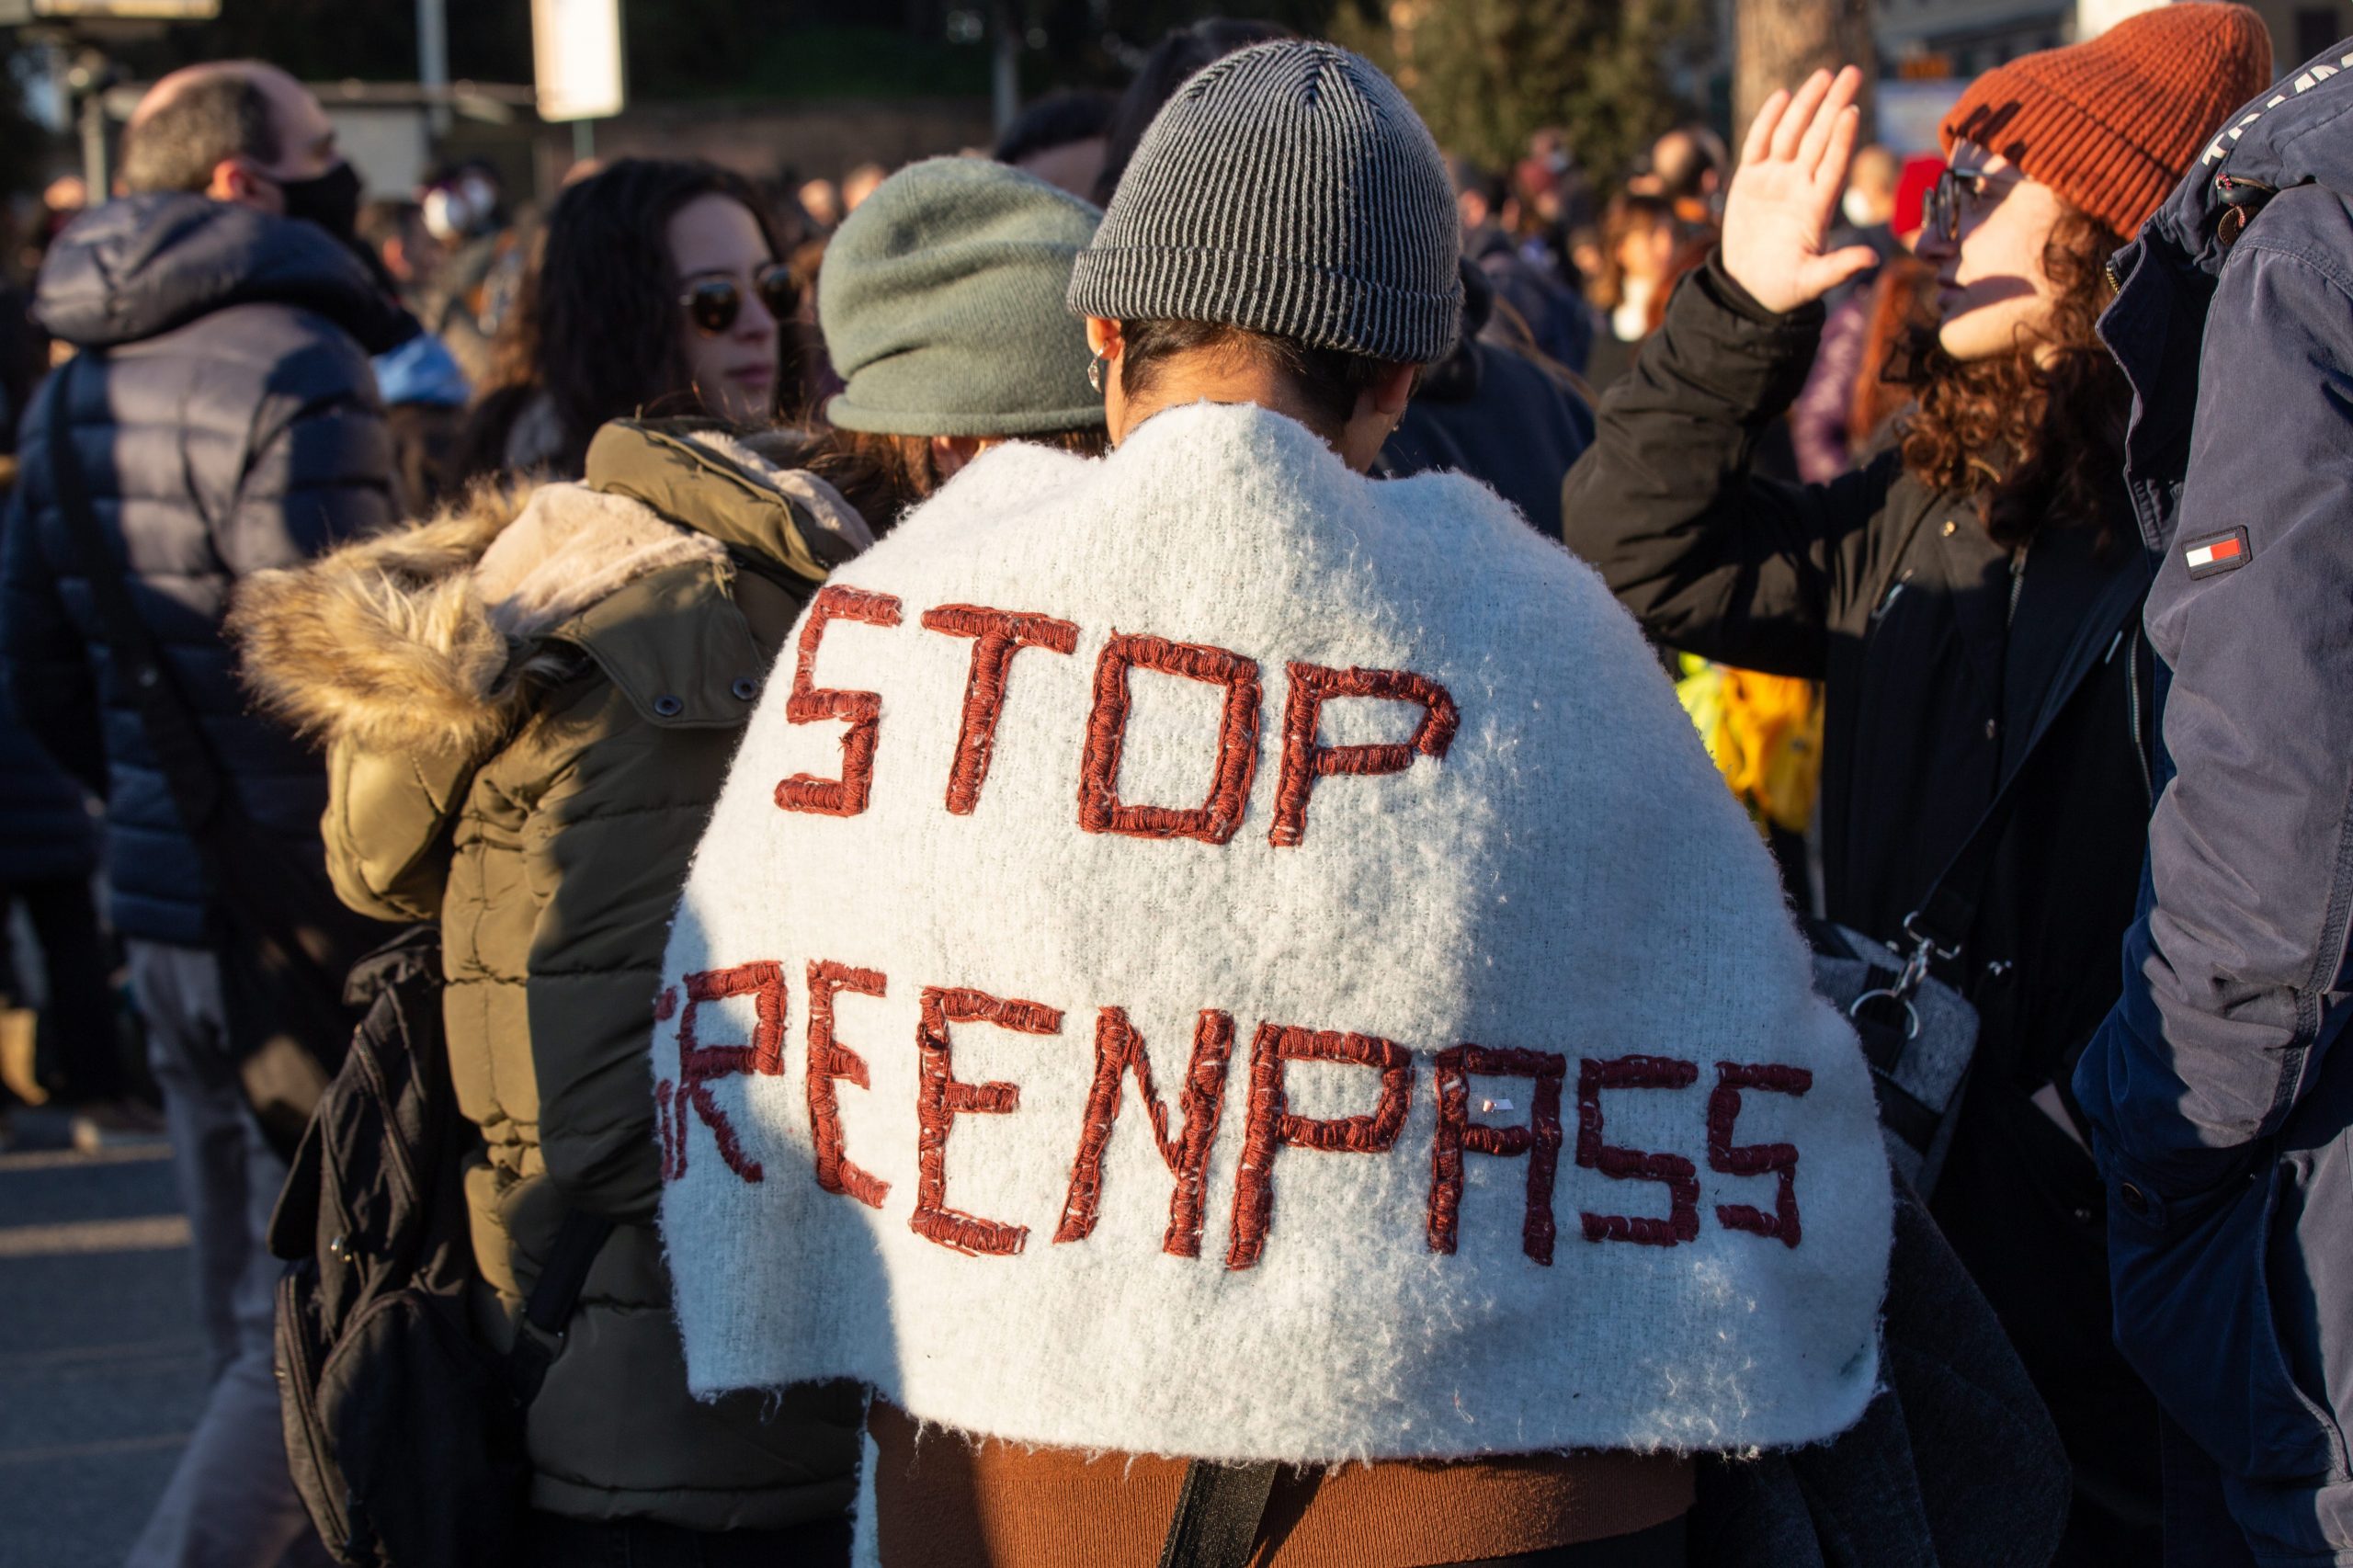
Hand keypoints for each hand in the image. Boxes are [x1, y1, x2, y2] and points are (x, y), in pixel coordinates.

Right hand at [1721, 66, 1878, 314]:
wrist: (1750, 287)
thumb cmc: (1784, 288)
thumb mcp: (1810, 282)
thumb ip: (1837, 268)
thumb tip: (1871, 261)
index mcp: (1816, 207)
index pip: (1833, 165)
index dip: (1841, 140)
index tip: (1851, 112)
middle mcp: (1800, 185)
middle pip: (1819, 138)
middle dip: (1834, 105)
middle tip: (1851, 73)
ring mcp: (1776, 179)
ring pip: (1792, 134)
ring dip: (1807, 104)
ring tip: (1823, 75)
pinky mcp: (1750, 179)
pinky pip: (1759, 143)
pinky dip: (1768, 120)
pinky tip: (1783, 95)